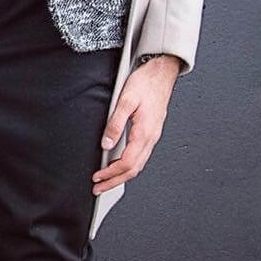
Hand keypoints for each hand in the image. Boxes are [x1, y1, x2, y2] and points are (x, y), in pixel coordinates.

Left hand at [91, 54, 181, 193]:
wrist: (162, 72)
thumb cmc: (146, 82)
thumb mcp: (126, 100)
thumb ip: (115, 123)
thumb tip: (106, 143)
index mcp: (144, 133)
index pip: (127, 163)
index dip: (111, 174)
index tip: (97, 178)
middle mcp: (151, 138)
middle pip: (133, 169)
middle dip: (115, 181)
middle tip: (99, 188)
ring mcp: (153, 135)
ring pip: (138, 164)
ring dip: (121, 175)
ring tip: (107, 179)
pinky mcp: (152, 130)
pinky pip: (141, 155)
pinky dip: (129, 165)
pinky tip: (120, 163)